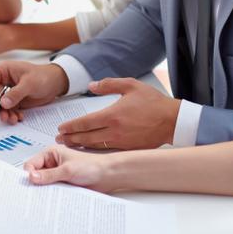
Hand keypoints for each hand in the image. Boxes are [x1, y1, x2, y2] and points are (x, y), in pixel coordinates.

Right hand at [0, 61, 68, 123]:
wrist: (55, 83)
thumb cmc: (43, 76)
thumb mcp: (30, 83)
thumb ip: (16, 93)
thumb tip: (3, 103)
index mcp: (3, 70)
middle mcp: (3, 81)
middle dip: (0, 108)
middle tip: (5, 116)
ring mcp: (8, 92)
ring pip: (1, 105)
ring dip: (6, 114)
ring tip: (14, 119)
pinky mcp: (14, 101)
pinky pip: (9, 110)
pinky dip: (12, 115)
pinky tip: (19, 117)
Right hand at [23, 145, 119, 192]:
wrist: (107, 176)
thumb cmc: (92, 166)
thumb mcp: (67, 170)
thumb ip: (49, 175)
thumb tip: (32, 178)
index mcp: (51, 154)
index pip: (31, 164)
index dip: (29, 174)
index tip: (30, 185)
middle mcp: (52, 164)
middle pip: (36, 175)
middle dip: (36, 184)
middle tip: (35, 194)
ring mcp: (57, 175)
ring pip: (43, 185)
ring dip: (45, 191)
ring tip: (46, 197)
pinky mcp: (63, 184)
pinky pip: (52, 191)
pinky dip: (52, 195)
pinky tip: (53, 199)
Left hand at [56, 78, 179, 149]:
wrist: (172, 120)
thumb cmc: (153, 102)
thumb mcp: (130, 85)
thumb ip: (109, 84)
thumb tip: (91, 85)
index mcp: (113, 115)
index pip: (85, 123)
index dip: (71, 126)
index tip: (61, 128)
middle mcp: (114, 131)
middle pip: (86, 137)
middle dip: (70, 138)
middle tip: (59, 139)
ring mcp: (121, 142)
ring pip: (95, 145)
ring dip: (80, 144)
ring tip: (70, 143)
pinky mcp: (128, 148)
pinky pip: (107, 149)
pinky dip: (95, 148)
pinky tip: (89, 147)